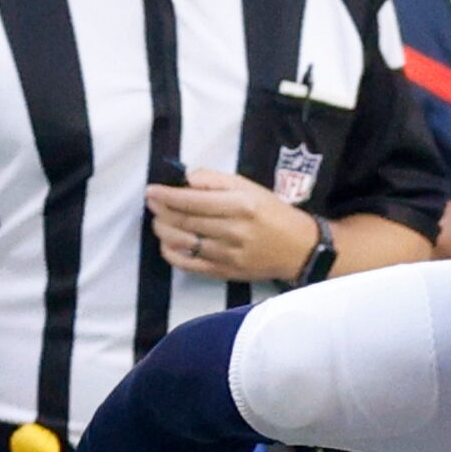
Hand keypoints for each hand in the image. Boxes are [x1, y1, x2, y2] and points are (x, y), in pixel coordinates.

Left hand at [146, 167, 317, 284]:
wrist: (299, 249)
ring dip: (164, 231)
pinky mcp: (227, 273)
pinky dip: (173, 255)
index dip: (167, 196)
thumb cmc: (273, 214)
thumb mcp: (249, 187)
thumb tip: (186, 179)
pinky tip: (167, 244)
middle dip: (161, 211)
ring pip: (184, 243)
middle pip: (185, 221)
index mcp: (240, 205)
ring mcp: (229, 255)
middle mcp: (234, 231)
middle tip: (151, 203)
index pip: (193, 200)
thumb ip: (216, 180)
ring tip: (158, 221)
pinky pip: (191, 265)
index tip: (152, 190)